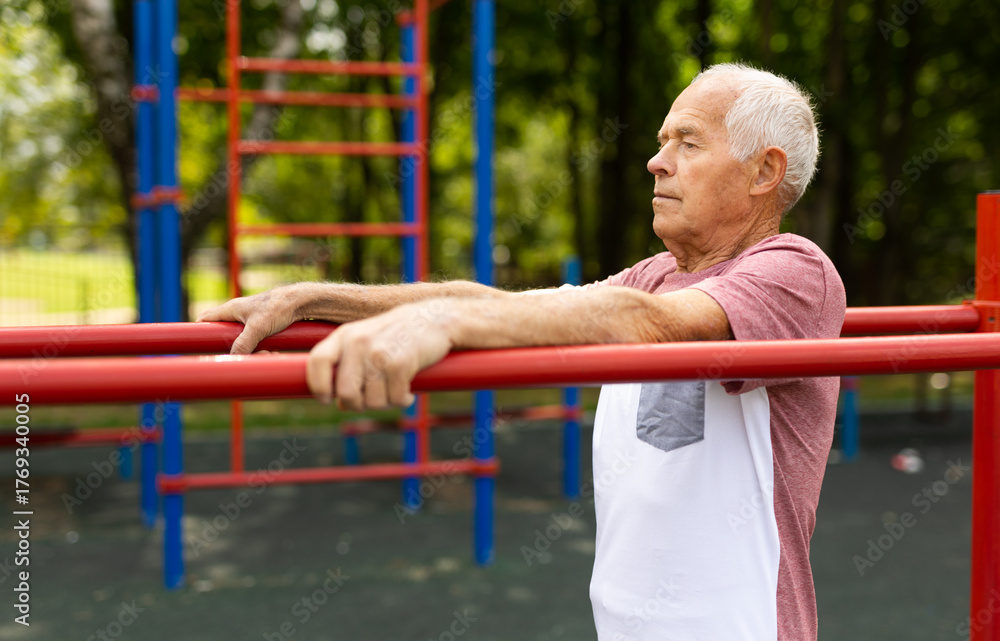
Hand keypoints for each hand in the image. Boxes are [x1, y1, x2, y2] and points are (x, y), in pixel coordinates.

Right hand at [197, 285, 300, 354]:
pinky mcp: (265, 324)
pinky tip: (275, 352)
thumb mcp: (258, 328)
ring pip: (243, 340)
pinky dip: (263, 348)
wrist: (302, 301)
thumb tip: (231, 358)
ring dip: (253, 351)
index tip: (196, 345)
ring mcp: (252, 319)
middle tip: (240, 356)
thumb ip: (243, 343)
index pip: (205, 318)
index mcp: (232, 308)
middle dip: (231, 348)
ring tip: (268, 353)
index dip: (199, 331)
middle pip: (224, 332)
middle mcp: (239, 313)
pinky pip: (257, 341)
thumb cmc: (279, 307)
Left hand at [306, 300, 453, 408]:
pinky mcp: (401, 363)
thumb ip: (349, 368)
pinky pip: (394, 399)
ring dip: (385, 404)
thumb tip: (341, 404)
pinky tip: (407, 393)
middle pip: (345, 392)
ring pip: (372, 401)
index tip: (328, 398)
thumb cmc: (397, 335)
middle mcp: (358, 342)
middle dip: (357, 405)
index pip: (318, 362)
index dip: (318, 386)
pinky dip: (402, 401)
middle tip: (371, 401)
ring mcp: (379, 353)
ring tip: (394, 391)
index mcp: (345, 335)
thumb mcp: (366, 342)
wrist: (434, 319)